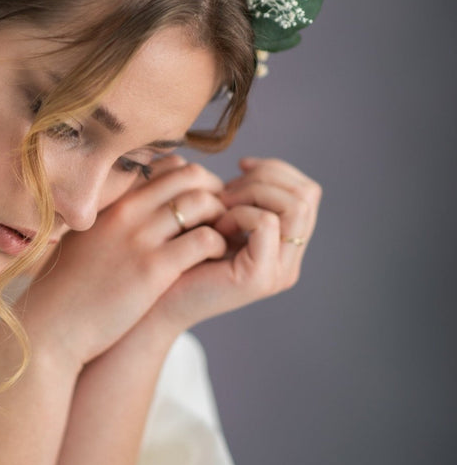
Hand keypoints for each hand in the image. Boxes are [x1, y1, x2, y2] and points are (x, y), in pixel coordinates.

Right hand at [17, 156, 227, 369]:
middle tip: (221, 215)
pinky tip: (213, 258)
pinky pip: (203, 240)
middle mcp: (127, 210)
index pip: (166, 165)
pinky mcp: (153, 269)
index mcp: (112, 201)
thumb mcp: (84, 238)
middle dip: (214, 191)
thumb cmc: (66, 288)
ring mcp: (140, 237)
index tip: (199, 201)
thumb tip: (131, 212)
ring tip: (221, 237)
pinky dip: (218, 245)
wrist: (51, 325)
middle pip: (190, 175)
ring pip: (201, 203)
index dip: (192, 180)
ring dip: (221, 217)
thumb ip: (110, 218)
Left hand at [136, 156, 320, 339]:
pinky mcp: (260, 278)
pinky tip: (215, 227)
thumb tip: (248, 165)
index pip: (308, 192)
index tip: (240, 168)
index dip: (275, 170)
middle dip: (265, 177)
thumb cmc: (180, 253)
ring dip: (253, 195)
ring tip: (220, 208)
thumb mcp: (219, 218)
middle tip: (227, 189)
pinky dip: (239, 213)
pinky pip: (267, 223)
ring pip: (295, 206)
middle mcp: (289, 261)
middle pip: (307, 195)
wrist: (157, 299)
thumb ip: (243, 198)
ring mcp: (279, 272)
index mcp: (285, 246)